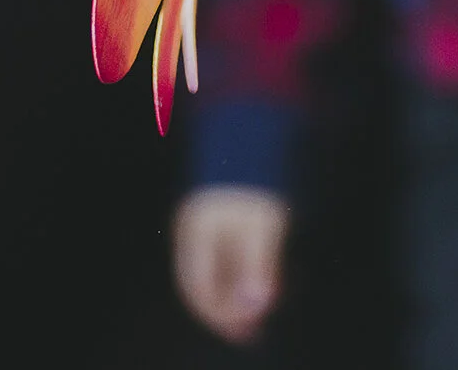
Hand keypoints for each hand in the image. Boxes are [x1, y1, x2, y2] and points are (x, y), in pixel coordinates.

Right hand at [173, 185, 290, 344]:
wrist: (252, 126)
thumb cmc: (257, 175)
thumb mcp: (263, 222)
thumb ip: (259, 264)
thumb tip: (257, 306)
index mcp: (197, 233)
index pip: (198, 287)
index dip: (220, 314)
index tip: (247, 330)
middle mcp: (194, 231)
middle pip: (203, 283)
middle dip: (227, 310)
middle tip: (255, 330)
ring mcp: (204, 223)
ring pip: (214, 272)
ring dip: (234, 295)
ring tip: (260, 313)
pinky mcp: (219, 217)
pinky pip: (223, 257)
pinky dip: (238, 275)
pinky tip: (259, 283)